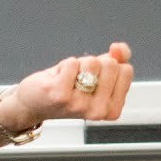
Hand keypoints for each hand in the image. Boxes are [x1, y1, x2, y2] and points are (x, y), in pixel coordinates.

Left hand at [9, 42, 133, 124]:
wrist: (34, 103)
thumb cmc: (67, 88)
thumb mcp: (97, 74)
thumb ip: (117, 59)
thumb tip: (119, 48)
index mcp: (112, 109)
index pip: (126, 70)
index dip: (108, 68)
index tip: (95, 80)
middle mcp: (98, 111)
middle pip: (111, 64)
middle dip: (94, 64)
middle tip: (79, 79)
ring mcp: (79, 105)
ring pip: (92, 62)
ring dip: (78, 65)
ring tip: (68, 80)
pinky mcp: (61, 95)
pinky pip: (72, 63)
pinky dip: (63, 65)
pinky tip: (57, 79)